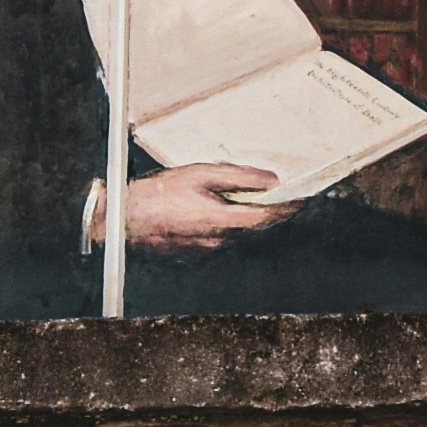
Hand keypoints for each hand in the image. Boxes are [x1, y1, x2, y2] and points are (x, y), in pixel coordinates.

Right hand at [120, 164, 287, 250]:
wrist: (123, 220)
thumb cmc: (157, 195)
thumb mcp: (201, 174)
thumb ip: (239, 177)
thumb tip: (270, 180)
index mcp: (222, 220)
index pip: (267, 217)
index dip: (288, 207)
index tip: (303, 198)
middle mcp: (218, 240)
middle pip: (254, 226)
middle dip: (269, 210)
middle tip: (281, 193)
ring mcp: (206, 249)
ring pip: (236, 232)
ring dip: (245, 217)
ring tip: (246, 195)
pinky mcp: (195, 252)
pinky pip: (219, 237)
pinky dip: (225, 223)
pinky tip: (216, 207)